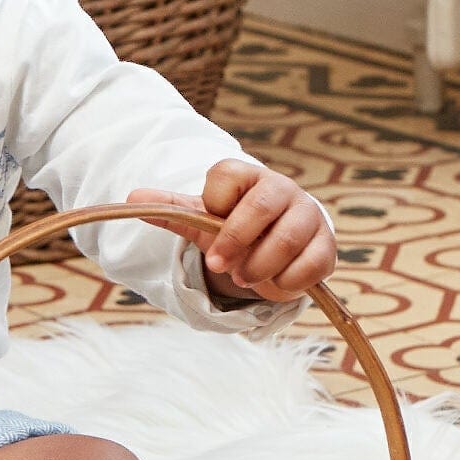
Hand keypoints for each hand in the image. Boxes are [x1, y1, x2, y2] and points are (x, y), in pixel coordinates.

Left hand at [128, 160, 334, 303]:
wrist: (275, 244)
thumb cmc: (233, 226)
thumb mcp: (201, 219)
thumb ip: (171, 209)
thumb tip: (132, 197)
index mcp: (247, 176)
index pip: (227, 176)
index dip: (214, 206)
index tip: (208, 234)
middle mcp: (282, 188)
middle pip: (261, 206)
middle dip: (236, 242)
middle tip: (221, 267)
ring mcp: (308, 215)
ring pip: (288, 238)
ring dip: (260, 266)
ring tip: (245, 277)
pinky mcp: (327, 246)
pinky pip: (312, 265)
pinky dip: (287, 282)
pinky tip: (274, 284)